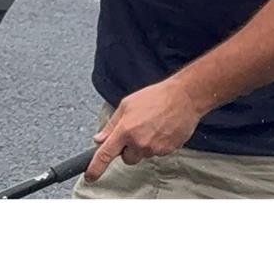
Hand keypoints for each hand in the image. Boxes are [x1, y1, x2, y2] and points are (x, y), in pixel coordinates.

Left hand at [84, 78, 204, 182]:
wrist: (183, 98)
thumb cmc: (155, 97)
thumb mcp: (126, 104)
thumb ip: (111, 124)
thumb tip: (99, 139)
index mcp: (125, 130)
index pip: (105, 154)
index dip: (95, 168)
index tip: (90, 177)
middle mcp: (139, 142)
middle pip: (127, 159)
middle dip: (128, 149)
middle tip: (136, 131)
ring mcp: (154, 149)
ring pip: (142, 155)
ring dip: (143, 146)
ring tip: (152, 126)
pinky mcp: (167, 151)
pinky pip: (157, 153)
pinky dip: (157, 144)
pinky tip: (161, 130)